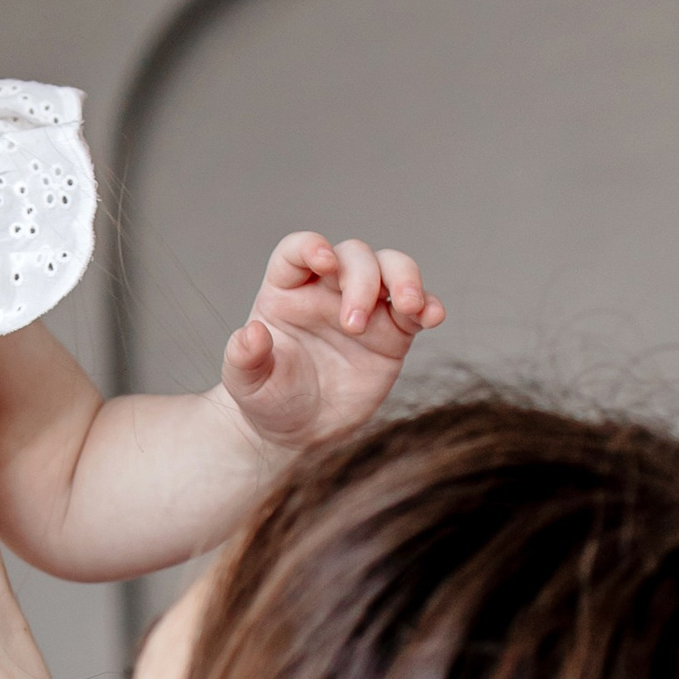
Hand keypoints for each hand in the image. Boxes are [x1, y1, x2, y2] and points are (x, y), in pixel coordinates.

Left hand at [219, 231, 442, 451]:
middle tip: (353, 325)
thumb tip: (250, 334)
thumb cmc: (267, 398)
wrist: (298, 432)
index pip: (300, 250)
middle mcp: (328, 290)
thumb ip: (245, 358)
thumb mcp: (247, 383)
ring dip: (404, 279)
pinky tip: (433, 316)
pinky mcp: (394, 333)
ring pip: (392, 268)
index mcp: (287, 290)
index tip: (323, 262)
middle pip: (354, 255)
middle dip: (361, 279)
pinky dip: (429, 306)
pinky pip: (417, 309)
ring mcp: (366, 308)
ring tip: (409, 306)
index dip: (312, 247)